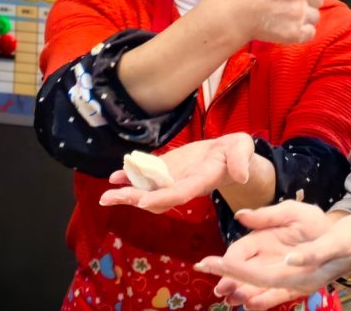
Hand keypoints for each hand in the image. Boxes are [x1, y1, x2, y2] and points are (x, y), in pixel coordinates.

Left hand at [99, 133, 254, 212]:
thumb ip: (241, 161)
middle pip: (157, 196)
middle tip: (111, 199)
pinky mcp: (168, 170)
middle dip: (134, 198)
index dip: (163, 197)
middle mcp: (184, 184)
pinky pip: (147, 177)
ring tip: (107, 195)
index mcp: (202, 180)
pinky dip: (130, 178)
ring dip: (126, 193)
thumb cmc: (238, 152)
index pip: (181, 192)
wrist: (230, 154)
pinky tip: (115, 178)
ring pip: (148, 190)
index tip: (143, 201)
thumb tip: (241, 174)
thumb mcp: (243, 150)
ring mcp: (174, 179)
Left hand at [196, 203, 350, 309]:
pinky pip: (272, 286)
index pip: (257, 274)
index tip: (210, 261)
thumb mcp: (336, 241)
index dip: (232, 269)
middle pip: (253, 281)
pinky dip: (255, 286)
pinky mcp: (301, 276)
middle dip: (228, 276)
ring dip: (238, 283)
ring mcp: (298, 281)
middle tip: (203, 266)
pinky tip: (244, 286)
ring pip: (260, 287)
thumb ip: (313, 253)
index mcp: (301, 275)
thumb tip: (290, 261)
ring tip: (216, 279)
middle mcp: (296, 282)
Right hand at [218, 0, 326, 44]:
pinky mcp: (296, 31)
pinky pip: (309, 33)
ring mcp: (299, 11)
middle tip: (278, 2)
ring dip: (299, 17)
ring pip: (313, 16)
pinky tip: (280, 27)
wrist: (231, 13)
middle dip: (301, 0)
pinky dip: (297, 33)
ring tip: (277, 14)